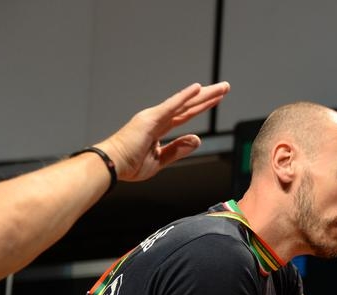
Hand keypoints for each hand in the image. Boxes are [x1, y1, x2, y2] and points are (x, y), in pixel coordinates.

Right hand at [96, 81, 229, 182]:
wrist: (111, 166)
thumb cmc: (129, 165)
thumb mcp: (160, 160)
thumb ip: (178, 150)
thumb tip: (197, 139)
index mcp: (159, 128)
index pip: (186, 114)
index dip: (201, 106)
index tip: (216, 99)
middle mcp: (158, 118)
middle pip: (189, 105)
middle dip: (208, 96)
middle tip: (225, 87)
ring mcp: (154, 117)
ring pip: (185, 103)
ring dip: (204, 94)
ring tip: (222, 87)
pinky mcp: (150, 119)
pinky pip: (171, 106)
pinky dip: (184, 97)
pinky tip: (198, 88)